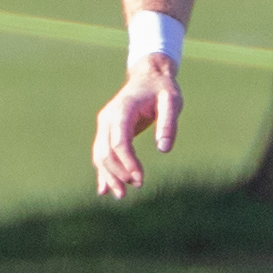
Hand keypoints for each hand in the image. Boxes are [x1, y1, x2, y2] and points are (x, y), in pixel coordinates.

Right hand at [92, 56, 181, 195]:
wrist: (148, 76)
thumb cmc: (162, 89)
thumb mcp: (172, 101)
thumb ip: (168, 123)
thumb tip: (164, 149)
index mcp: (123, 110)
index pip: (119, 142)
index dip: (128, 163)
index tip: (141, 178)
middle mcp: (108, 118)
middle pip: (106, 152)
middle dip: (118, 173)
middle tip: (138, 186)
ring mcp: (105, 124)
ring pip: (100, 155)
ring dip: (109, 176)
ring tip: (121, 195)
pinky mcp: (107, 131)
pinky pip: (101, 153)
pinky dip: (103, 171)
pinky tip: (104, 189)